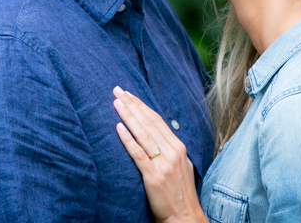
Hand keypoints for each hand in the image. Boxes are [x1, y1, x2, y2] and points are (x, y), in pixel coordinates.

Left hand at [113, 86, 208, 222]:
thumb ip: (170, 150)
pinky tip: (118, 128)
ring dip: (128, 116)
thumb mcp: (181, 166)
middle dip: (132, 105)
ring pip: (143, 134)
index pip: (157, 120)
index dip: (142, 106)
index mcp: (179, 147)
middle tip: (117, 90)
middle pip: (149, 122)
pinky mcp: (153, 176)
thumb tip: (157, 135)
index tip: (130, 94)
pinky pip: (138, 154)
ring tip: (115, 103)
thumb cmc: (180, 193)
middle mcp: (173, 152)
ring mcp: (163, 164)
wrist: (185, 217)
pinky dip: (128, 139)